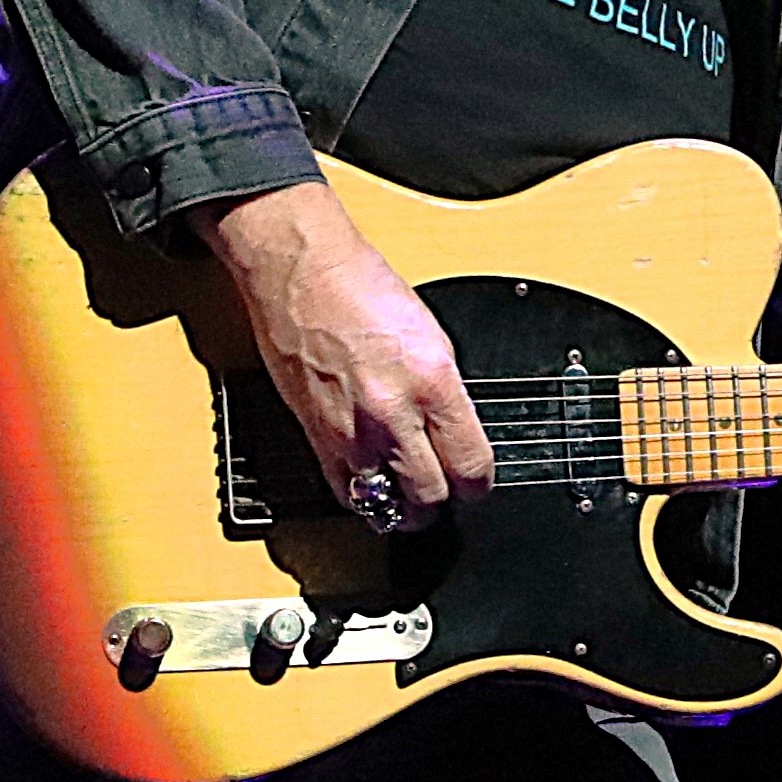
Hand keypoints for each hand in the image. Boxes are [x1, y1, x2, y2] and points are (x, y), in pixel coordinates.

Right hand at [197, 179, 494, 522]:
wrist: (303, 273)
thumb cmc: (361, 289)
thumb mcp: (433, 338)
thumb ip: (446, 395)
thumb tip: (455, 436)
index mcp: (432, 382)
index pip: (470, 466)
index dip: (479, 484)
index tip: (476, 483)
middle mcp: (391, 413)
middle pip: (429, 496)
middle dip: (442, 502)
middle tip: (444, 490)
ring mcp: (349, 430)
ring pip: (385, 506)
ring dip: (401, 507)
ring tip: (408, 496)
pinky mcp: (315, 437)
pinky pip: (344, 493)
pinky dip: (363, 497)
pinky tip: (371, 484)